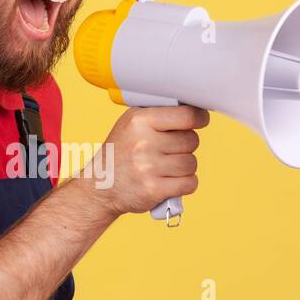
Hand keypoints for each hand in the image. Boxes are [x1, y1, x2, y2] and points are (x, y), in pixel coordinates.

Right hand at [86, 104, 208, 217]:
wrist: (100, 186)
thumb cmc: (122, 152)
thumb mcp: (131, 124)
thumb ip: (159, 114)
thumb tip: (194, 109)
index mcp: (140, 121)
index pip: (186, 115)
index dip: (198, 118)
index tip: (199, 121)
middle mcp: (143, 142)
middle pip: (192, 140)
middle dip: (186, 146)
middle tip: (170, 150)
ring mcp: (148, 167)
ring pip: (191, 163)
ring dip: (185, 167)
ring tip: (167, 167)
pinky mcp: (153, 189)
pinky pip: (189, 183)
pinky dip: (185, 184)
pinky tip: (171, 181)